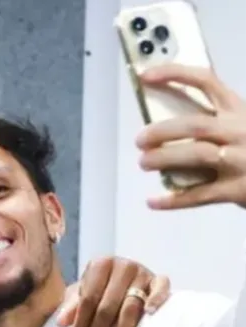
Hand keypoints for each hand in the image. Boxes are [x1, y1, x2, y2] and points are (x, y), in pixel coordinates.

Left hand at [56, 257, 170, 326]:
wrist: (125, 280)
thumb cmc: (100, 288)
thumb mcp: (81, 294)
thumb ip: (71, 306)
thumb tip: (62, 322)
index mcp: (101, 264)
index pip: (89, 298)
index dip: (81, 321)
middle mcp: (123, 266)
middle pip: (109, 305)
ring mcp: (143, 273)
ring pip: (132, 306)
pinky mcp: (159, 280)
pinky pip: (162, 288)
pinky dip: (157, 299)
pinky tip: (150, 314)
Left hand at [135, 63, 245, 208]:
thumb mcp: (243, 124)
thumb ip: (217, 122)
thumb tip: (167, 126)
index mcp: (241, 111)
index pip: (206, 82)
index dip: (174, 75)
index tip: (146, 76)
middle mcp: (241, 131)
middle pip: (195, 125)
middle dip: (163, 130)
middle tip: (141, 139)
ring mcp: (240, 160)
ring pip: (196, 155)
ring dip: (165, 158)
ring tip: (145, 162)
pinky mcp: (238, 189)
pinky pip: (199, 195)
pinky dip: (173, 200)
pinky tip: (153, 201)